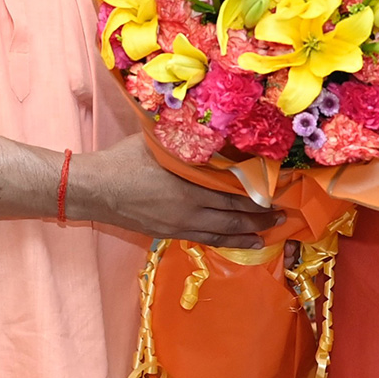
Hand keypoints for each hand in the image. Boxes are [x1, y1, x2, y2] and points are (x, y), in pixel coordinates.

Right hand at [69, 135, 281, 247]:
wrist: (95, 189)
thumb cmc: (124, 160)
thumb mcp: (159, 143)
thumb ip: (189, 143)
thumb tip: (217, 134)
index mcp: (189, 186)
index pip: (232, 192)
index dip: (257, 193)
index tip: (278, 190)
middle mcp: (189, 210)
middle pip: (233, 215)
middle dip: (260, 217)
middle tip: (284, 215)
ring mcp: (179, 225)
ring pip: (222, 232)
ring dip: (248, 233)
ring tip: (269, 233)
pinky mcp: (170, 233)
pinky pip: (205, 239)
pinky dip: (227, 241)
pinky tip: (241, 243)